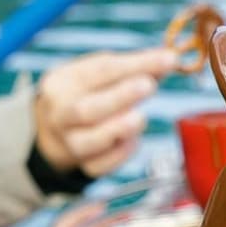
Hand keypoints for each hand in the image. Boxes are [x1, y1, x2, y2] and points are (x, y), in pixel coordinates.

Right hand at [34, 47, 171, 176]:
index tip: (168, 59)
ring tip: (140, 117)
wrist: (57, 131)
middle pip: (85, 109)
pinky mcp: (84, 166)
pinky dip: (121, 153)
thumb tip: (168, 60)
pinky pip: (102, 165)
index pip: (101, 70)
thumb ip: (132, 68)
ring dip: (118, 129)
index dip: (136, 64)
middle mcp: (60, 114)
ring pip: (89, 141)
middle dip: (120, 97)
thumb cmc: (87, 94)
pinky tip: (134, 139)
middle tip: (149, 86)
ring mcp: (69, 143)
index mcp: (62, 83)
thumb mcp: (98, 74)